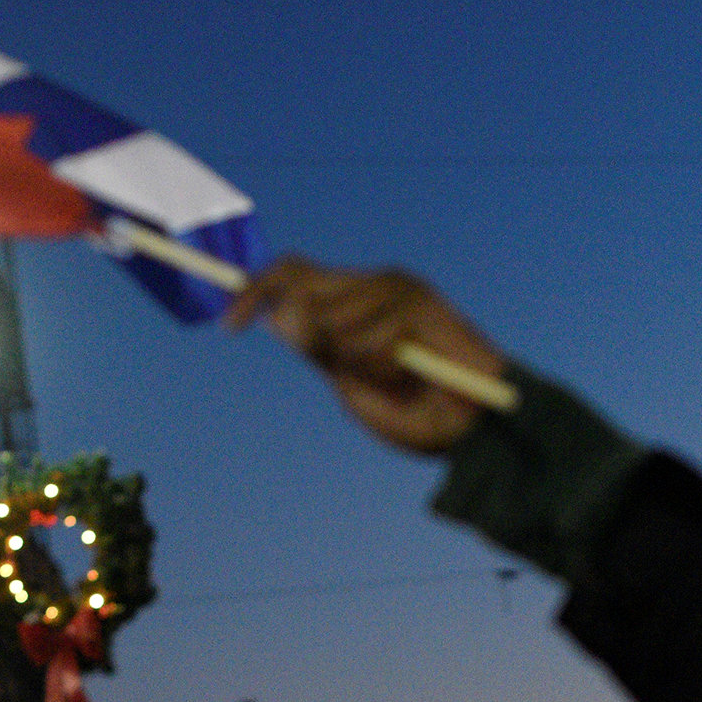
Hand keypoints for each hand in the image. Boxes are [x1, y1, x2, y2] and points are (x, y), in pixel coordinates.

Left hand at [222, 258, 505, 454]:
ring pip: (328, 319)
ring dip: (354, 364)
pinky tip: (413, 374)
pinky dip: (381, 369)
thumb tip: (282, 316)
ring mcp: (392, 286)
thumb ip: (318, 352)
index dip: (255, 291)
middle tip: (347, 370)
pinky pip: (365, 338)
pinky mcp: (416, 298)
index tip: (227, 325)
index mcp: (347, 305)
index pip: (290, 275)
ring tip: (396, 380)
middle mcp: (366, 286)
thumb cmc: (416, 412)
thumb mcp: (351, 388)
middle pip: (298, 279)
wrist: (474, 427)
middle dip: (304, 335)